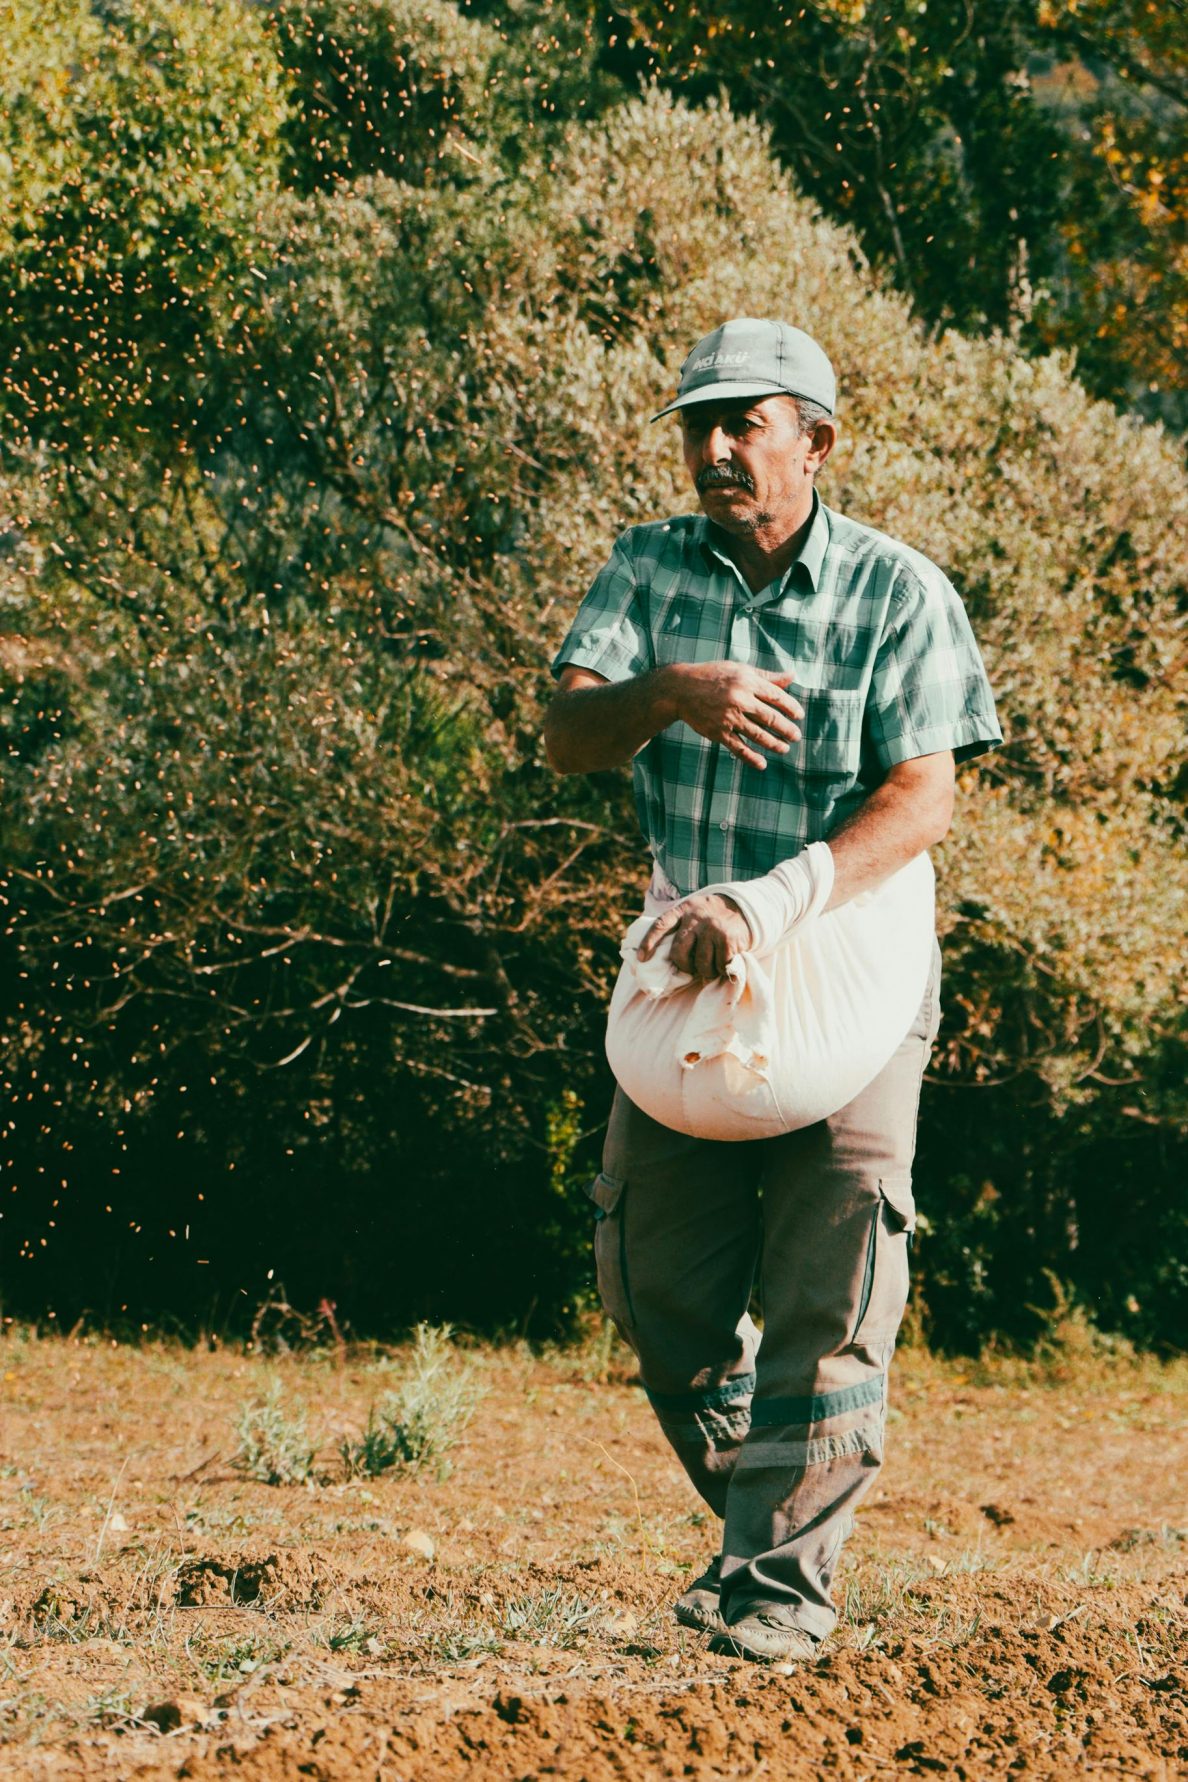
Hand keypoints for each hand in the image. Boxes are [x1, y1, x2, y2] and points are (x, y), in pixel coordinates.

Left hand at [636, 892, 751, 980]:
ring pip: (700, 964)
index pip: (661, 925)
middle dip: (684, 965)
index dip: (649, 942)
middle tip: (692, 967)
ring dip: (706, 971)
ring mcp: (712, 928)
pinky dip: (721, 969)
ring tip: (711, 965)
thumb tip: (658, 955)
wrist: (744, 908)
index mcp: (683, 910)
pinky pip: (719, 965)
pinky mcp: (727, 939)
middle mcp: (696, 918)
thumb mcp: (693, 913)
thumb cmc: (711, 918)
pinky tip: (724, 961)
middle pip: (679, 952)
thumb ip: (679, 926)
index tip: (642, 959)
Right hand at [666, 661, 803, 769]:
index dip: (791, 707)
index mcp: (746, 682)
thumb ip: (766, 676)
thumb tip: (792, 676)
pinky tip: (762, 764)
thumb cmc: (714, 677)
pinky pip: (738, 747)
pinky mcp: (718, 732)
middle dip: (786, 729)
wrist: (680, 690)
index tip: (799, 716)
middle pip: (770, 717)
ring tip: (784, 748)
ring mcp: (728, 718)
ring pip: (757, 734)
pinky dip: (751, 757)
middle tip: (796, 736)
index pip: (776, 696)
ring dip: (774, 744)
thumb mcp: (740, 671)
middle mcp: (739, 699)